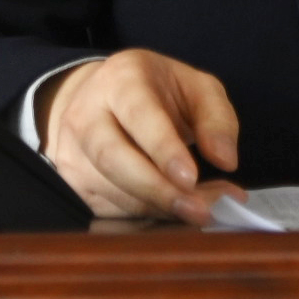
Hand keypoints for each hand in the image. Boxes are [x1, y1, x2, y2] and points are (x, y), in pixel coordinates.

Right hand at [38, 49, 243, 224]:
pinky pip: (110, 212)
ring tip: (202, 211)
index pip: (138, 115)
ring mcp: (72, 151)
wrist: (100, 97)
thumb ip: (217, 118)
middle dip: (159, 190)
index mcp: (120, 78)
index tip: (191, 178)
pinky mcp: (72, 184)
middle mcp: (86, 113)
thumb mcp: (196, 87)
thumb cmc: (157, 92)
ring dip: (160, 209)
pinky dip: (147, 219)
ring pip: (113, 191)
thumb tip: (226, 160)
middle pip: (113, 158)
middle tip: (201, 210)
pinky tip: (176, 216)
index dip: (163, 148)